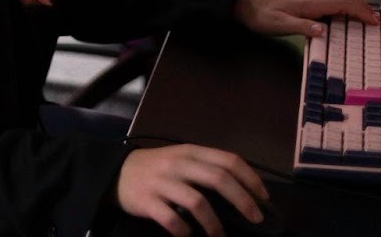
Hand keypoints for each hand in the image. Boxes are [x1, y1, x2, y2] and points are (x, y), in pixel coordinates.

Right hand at [116, 144, 268, 236]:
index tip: (264, 198)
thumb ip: (206, 169)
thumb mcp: (181, 159)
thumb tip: (243, 191)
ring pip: (197, 202)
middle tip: (256, 219)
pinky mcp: (147, 201)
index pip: (228, 160)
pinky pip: (172, 220)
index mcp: (191, 152)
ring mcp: (162, 182)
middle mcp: (178, 164)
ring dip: (214, 224)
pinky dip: (185, 231)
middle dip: (242, 200)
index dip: (250, 179)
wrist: (116, 173)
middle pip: (218, 179)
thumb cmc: (156, 168)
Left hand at [232, 0, 377, 37]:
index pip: (342, 3)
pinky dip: (341, 0)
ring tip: (363, 14)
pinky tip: (339, 8)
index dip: (360, 11)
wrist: (244, 4)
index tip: (373, 22)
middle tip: (374, 19)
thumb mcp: (279, 25)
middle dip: (361, 5)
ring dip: (352, 2)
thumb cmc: (260, 16)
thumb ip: (301, 27)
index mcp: (308, 3)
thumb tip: (323, 30)